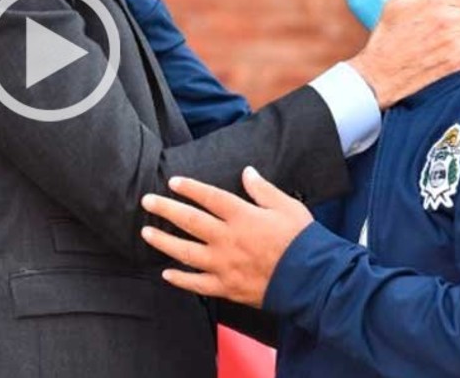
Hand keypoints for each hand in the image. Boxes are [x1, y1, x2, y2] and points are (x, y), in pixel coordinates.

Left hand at [139, 167, 313, 307]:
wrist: (313, 279)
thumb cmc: (302, 240)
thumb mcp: (287, 206)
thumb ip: (263, 190)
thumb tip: (247, 172)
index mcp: (243, 216)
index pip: (209, 197)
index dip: (190, 188)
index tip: (173, 182)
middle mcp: (228, 239)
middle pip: (190, 221)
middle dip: (165, 209)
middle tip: (146, 201)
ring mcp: (224, 265)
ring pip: (186, 252)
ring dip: (164, 241)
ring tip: (146, 233)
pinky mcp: (227, 287)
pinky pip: (198, 284)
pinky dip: (181, 280)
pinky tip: (167, 274)